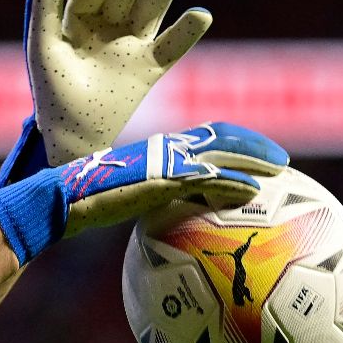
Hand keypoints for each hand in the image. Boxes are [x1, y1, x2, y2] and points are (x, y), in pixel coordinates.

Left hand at [0, 0, 211, 186]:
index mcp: (79, 17)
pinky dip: (188, 33)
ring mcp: (132, 45)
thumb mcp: (43, 48)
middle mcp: (108, 25)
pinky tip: (201, 14)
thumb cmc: (53, 92)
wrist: (73, 136)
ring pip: (152, 10)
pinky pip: (173, 48)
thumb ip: (43, 10)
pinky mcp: (151, 68)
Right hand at [0, 123, 287, 265]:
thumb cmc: (84, 200)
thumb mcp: (126, 196)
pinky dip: (233, 183)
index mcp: (156, 150)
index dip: (232, 139)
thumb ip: (150, 196)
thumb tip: (166, 207)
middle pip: (219, 136)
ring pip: (219, 153)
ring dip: (254, 160)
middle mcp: (163, 148)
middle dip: (252, 144)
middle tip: (280, 159)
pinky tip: (253, 191)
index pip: (203, 136)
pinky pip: (205, 179)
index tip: (256, 151)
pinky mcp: (161, 178)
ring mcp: (163, 162)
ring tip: (281, 170)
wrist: (62, 198)